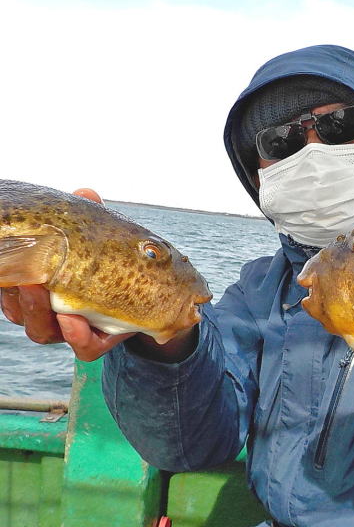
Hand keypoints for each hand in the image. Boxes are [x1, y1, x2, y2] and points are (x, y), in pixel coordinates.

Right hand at [0, 187, 197, 362]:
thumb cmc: (113, 264)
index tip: (7, 266)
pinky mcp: (99, 342)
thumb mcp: (101, 241)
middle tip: (25, 280)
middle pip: (20, 312)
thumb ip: (91, 219)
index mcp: (42, 287)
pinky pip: (84, 348)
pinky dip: (77, 336)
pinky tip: (74, 320)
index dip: (6, 281)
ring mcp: (73, 330)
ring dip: (40, 315)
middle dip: (19, 297)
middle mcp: (50, 311)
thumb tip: (85, 192)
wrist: (153, 298)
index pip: (11, 288)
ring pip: (43, 331)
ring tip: (47, 297)